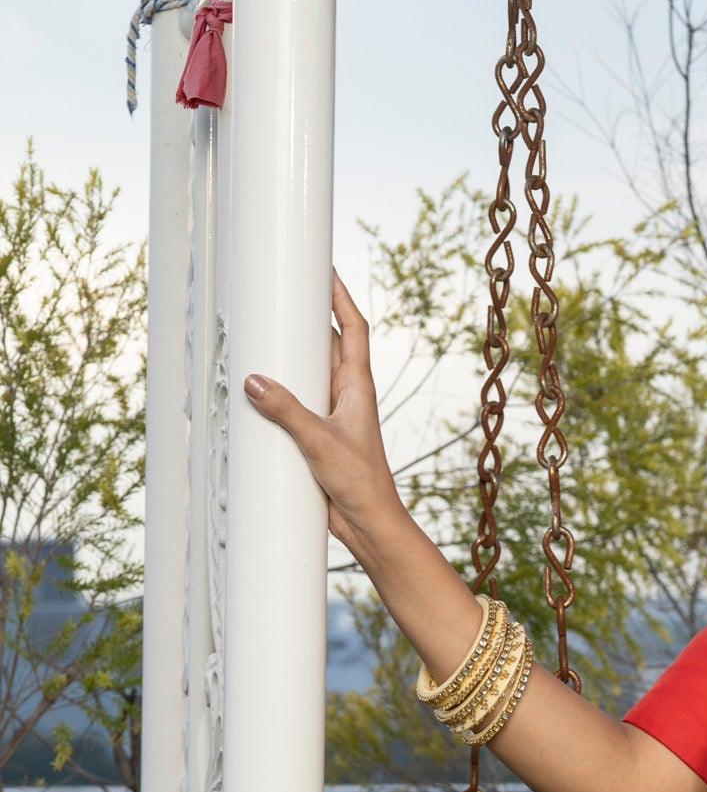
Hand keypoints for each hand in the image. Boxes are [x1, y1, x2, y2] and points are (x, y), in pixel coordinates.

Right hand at [242, 275, 402, 557]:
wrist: (368, 523)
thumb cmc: (360, 483)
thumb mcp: (319, 442)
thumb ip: (286, 411)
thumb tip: (254, 381)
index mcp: (357, 386)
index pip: (352, 328)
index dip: (340, 296)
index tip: (325, 268)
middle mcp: (345, 394)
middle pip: (325, 343)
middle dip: (306, 318)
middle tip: (280, 292)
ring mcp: (330, 413)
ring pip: (307, 372)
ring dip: (288, 356)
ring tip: (260, 332)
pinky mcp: (315, 434)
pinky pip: (294, 401)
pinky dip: (277, 391)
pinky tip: (255, 390)